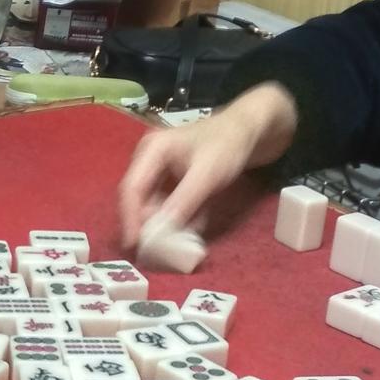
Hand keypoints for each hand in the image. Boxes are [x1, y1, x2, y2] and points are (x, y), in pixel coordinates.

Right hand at [116, 82, 297, 248]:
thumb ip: (185, 200)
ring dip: (159, 223)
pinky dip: (171, 217)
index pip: (131, 188)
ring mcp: (159, 169)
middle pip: (137, 198)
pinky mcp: (171, 179)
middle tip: (153, 249)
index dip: (130, 218)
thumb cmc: (227, 144)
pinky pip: (164, 203)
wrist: (249, 130)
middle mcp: (149, 159)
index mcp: (152, 150)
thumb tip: (162, 230)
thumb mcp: (208, 173)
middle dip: (145, 223)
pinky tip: (184, 229)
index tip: (135, 244)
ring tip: (170, 243)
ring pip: (150, 203)